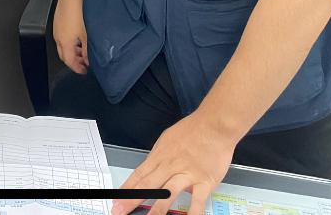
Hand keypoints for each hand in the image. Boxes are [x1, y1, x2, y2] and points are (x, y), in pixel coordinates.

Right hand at [53, 0, 87, 73]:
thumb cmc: (78, 13)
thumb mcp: (87, 35)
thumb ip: (88, 50)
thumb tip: (88, 60)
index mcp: (64, 43)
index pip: (69, 62)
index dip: (77, 68)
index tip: (84, 71)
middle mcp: (58, 38)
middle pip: (64, 55)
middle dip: (74, 61)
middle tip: (84, 63)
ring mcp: (57, 29)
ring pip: (63, 46)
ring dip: (73, 51)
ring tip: (84, 50)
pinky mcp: (58, 22)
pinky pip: (62, 37)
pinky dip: (70, 42)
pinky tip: (79, 37)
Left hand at [111, 112, 236, 214]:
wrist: (214, 125)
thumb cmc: (192, 130)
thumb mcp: (168, 139)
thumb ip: (161, 156)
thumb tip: (154, 168)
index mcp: (159, 156)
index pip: (139, 175)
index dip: (126, 189)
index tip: (116, 200)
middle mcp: (169, 166)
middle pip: (147, 185)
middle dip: (131, 200)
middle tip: (119, 211)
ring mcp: (186, 174)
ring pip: (168, 193)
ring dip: (157, 209)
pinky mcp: (203, 181)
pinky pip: (197, 201)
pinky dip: (192, 212)